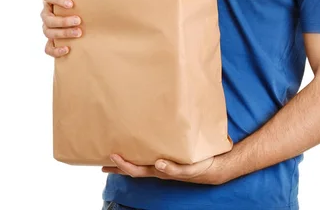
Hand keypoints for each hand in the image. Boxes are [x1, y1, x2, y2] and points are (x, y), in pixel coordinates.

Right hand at [40, 0, 80, 57]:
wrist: (75, 18)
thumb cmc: (72, 0)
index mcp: (49, 1)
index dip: (57, 0)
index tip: (72, 4)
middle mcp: (46, 15)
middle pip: (48, 18)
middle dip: (63, 20)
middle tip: (79, 21)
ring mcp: (47, 29)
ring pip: (49, 32)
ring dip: (63, 33)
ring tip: (79, 33)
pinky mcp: (51, 42)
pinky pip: (48, 48)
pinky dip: (56, 50)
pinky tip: (68, 50)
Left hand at [102, 152, 228, 185]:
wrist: (215, 167)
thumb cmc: (201, 167)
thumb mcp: (189, 169)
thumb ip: (174, 168)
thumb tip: (158, 164)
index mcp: (161, 171)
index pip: (137, 170)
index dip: (123, 164)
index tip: (113, 155)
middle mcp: (159, 169)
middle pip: (134, 170)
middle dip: (119, 166)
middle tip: (105, 159)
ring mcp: (163, 166)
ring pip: (140, 165)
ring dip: (127, 162)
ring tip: (116, 156)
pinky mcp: (169, 159)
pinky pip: (150, 158)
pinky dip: (141, 155)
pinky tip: (139, 149)